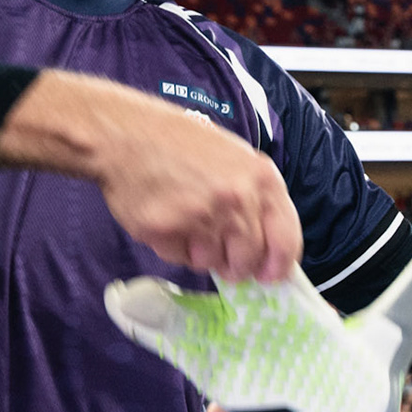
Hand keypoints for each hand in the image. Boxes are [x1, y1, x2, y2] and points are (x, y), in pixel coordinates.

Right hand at [89, 99, 300, 282]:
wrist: (124, 135)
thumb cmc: (178, 143)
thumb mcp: (233, 157)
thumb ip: (255, 197)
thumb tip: (268, 248)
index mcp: (261, 178)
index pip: (286, 240)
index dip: (278, 266)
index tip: (268, 276)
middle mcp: (237, 198)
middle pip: (249, 260)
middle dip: (234, 264)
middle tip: (217, 250)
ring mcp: (203, 215)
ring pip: (213, 263)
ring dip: (200, 251)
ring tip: (185, 218)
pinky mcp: (169, 230)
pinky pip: (180, 259)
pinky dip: (173, 247)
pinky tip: (165, 217)